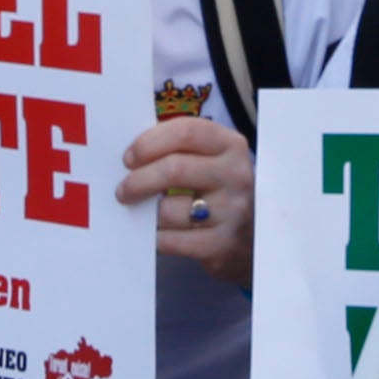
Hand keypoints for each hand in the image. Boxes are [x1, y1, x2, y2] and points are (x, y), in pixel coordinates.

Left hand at [120, 116, 258, 283]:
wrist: (256, 239)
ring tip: (140, 214)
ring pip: (168, 209)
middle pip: (174, 169)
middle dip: (138, 180)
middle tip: (122, 190)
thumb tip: (131, 156)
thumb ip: (180, 150)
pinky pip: (170, 241)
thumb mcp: (214, 161)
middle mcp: (236, 176)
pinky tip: (152, 234)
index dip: (149, 142)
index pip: (185, 132)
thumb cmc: (221, 191)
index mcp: (231, 146)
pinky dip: (152, 238)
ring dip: (144, 213)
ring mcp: (231, 213)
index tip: (128, 157)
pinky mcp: (221, 246)